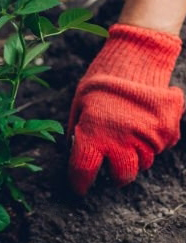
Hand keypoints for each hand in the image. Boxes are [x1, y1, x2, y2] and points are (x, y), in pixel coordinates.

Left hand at [68, 23, 183, 193]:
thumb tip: (75, 150)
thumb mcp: (80, 102)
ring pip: (144, 162)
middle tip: (113, 163)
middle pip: (123, 175)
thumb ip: (79, 128)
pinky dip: (154, 140)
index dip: (80, 183)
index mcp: (93, 134)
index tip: (81, 187)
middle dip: (117, 173)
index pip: (84, 171)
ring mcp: (147, 137)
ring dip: (136, 155)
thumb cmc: (102, 78)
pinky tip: (145, 122)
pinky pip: (161, 146)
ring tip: (130, 135)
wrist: (137, 55)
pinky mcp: (167, 131)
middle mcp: (121, 141)